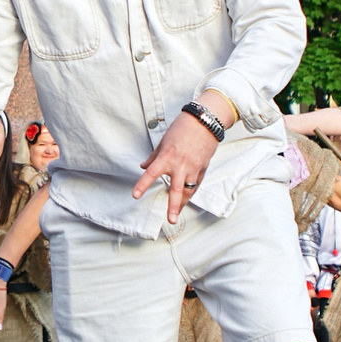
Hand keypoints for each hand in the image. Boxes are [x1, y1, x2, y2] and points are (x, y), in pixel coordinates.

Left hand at [133, 109, 220, 224]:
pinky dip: (191, 191)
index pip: (151, 174)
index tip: (135, 195)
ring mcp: (193, 168)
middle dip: (173, 206)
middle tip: (170, 220)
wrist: (205, 122)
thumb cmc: (182, 128)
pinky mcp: (203, 168)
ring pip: (188, 190)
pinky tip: (186, 198)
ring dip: (183, 203)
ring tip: (176, 213)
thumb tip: (143, 166)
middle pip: (176, 190)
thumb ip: (153, 156)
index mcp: (167, 157)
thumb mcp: (164, 141)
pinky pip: (196, 184)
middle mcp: (180, 165)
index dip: (142, 185)